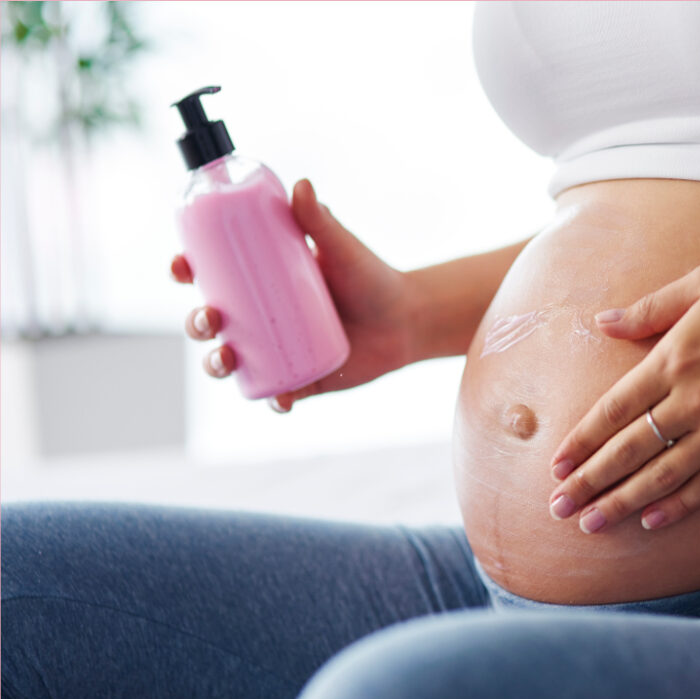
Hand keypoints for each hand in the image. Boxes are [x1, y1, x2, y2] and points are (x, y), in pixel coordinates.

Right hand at [171, 179, 414, 410]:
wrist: (407, 319)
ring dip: (216, 363)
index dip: (186, 270)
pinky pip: (277, 394)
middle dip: (196, 322)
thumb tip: (301, 185)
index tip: (181, 266)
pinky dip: (274, 400)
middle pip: (211, 321)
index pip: (211, 274)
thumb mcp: (342, 247)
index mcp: (260, 280)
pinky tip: (279, 400)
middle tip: (210, 316)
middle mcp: (260, 316)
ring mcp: (277, 350)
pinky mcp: (302, 379)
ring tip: (227, 358)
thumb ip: (320, 219)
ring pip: (232, 361)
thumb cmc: (370, 276)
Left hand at [547, 252, 699, 532]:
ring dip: (623, 503)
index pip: (612, 411)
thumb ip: (648, 309)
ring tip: (591, 525)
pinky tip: (652, 521)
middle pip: (628, 450)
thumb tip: (602, 323)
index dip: (580, 442)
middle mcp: (695, 399)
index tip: (555, 466)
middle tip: (558, 509)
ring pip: (663, 476)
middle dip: (589, 483)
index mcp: (674, 358)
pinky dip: (679, 505)